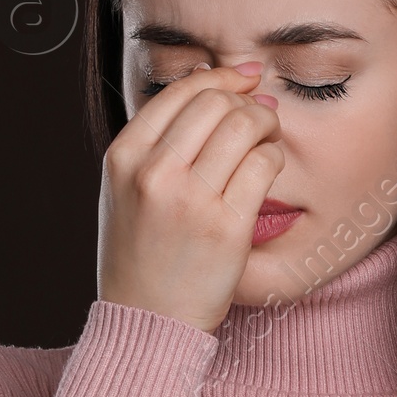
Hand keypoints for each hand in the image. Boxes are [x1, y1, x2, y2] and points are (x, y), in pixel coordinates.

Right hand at [97, 62, 285, 332]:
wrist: (146, 321)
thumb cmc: (140, 255)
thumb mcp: (123, 191)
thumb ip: (153, 143)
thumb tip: (210, 85)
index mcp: (123, 158)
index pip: (181, 92)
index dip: (221, 76)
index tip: (245, 78)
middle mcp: (153, 173)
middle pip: (217, 102)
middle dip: (247, 100)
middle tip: (261, 115)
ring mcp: (190, 200)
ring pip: (245, 125)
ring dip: (267, 124)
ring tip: (268, 140)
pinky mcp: (226, 226)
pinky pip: (264, 165)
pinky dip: (274, 157)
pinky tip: (269, 168)